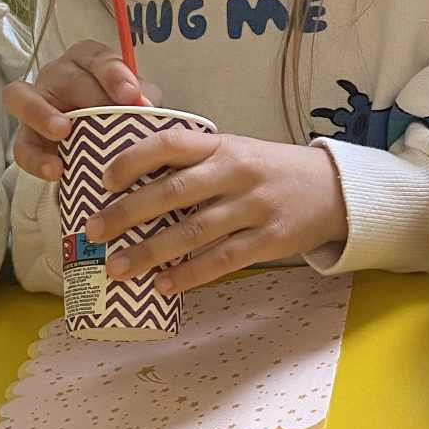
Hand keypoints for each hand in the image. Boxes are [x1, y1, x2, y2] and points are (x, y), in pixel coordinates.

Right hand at [4, 42, 158, 179]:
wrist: (104, 146)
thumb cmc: (120, 111)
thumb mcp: (137, 100)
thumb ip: (143, 98)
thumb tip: (145, 106)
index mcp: (88, 61)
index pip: (97, 57)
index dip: (113, 74)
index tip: (131, 95)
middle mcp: (57, 74)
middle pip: (64, 76)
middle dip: (85, 95)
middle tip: (102, 115)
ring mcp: (35, 102)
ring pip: (20, 97)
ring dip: (40, 113)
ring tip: (62, 132)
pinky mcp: (25, 135)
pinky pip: (21, 144)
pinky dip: (35, 158)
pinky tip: (55, 171)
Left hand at [82, 129, 347, 293]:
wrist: (335, 189)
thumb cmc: (272, 171)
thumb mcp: (238, 151)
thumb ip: (196, 162)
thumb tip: (133, 186)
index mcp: (223, 146)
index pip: (171, 143)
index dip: (133, 159)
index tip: (104, 179)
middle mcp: (236, 173)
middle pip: (173, 192)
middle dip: (127, 212)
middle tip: (93, 230)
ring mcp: (254, 207)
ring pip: (193, 232)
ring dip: (150, 252)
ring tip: (118, 267)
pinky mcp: (269, 240)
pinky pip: (222, 260)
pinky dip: (190, 274)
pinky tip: (164, 285)